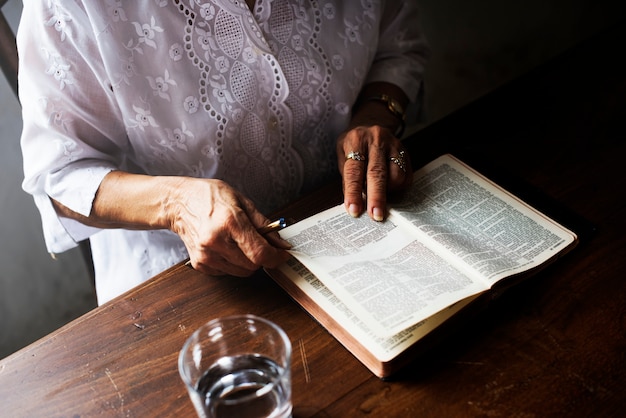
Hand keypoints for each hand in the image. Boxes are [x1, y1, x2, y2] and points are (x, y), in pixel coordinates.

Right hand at [169, 178, 290, 275]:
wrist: (179, 203)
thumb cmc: (210, 197)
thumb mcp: (242, 202)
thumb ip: (264, 224)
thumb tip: (281, 244)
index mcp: (230, 222)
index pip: (259, 253)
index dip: (276, 257)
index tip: (282, 254)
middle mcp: (216, 241)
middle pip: (253, 265)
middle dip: (261, 256)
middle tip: (259, 242)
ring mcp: (206, 255)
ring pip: (242, 272)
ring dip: (247, 261)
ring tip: (238, 242)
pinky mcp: (200, 264)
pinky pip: (228, 272)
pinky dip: (233, 263)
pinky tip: (226, 246)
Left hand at [337, 124, 411, 220]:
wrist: (372, 122)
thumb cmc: (354, 145)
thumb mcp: (343, 155)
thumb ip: (348, 178)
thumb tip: (355, 203)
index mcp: (356, 140)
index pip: (354, 170)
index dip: (353, 192)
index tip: (354, 210)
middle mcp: (375, 140)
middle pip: (377, 173)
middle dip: (376, 197)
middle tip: (376, 215)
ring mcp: (393, 144)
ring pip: (396, 175)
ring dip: (388, 191)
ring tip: (380, 193)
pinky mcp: (405, 151)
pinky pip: (406, 175)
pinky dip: (398, 186)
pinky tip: (390, 186)